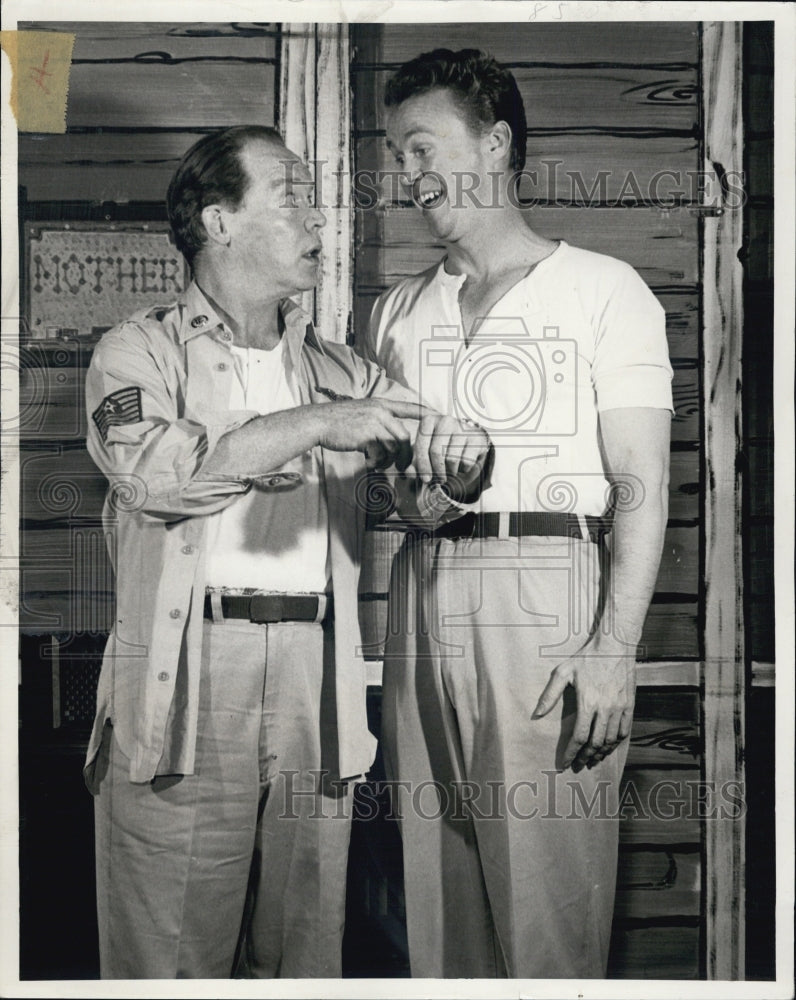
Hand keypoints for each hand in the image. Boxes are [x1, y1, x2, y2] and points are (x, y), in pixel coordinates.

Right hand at [316, 397, 434, 469]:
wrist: (319, 422)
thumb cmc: (337, 421)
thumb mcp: (361, 413)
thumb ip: (377, 421)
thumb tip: (391, 441)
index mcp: (380, 404)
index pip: (408, 407)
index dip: (424, 412)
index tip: (438, 415)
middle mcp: (380, 411)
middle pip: (404, 436)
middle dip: (405, 455)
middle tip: (400, 467)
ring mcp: (373, 422)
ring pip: (393, 446)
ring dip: (387, 460)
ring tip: (376, 463)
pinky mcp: (366, 435)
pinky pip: (381, 453)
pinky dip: (376, 462)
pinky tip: (367, 462)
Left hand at [412, 414, 492, 501]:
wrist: (470, 442)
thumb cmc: (444, 448)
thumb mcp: (427, 454)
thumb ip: (415, 464)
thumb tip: (408, 474)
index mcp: (428, 421)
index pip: (422, 446)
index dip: (422, 465)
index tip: (425, 479)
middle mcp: (445, 420)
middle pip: (436, 452)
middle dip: (437, 471)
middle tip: (440, 480)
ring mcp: (462, 427)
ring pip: (451, 459)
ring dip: (451, 471)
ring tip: (452, 469)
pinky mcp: (476, 437)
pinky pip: (466, 462)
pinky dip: (463, 469)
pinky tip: (463, 464)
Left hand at [532, 640, 636, 770]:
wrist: (615, 646)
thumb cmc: (586, 658)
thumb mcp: (563, 672)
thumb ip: (549, 695)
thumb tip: (537, 714)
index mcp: (587, 702)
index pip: (578, 737)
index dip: (571, 754)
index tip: (564, 764)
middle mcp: (605, 708)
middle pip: (595, 743)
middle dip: (585, 757)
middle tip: (578, 765)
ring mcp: (619, 708)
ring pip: (611, 740)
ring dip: (601, 753)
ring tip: (592, 760)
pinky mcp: (630, 705)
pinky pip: (624, 731)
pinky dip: (616, 743)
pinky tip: (608, 747)